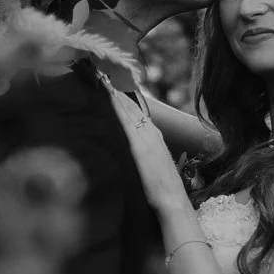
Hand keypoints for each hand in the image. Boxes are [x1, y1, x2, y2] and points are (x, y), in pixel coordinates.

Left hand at [110, 88, 189, 214]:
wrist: (172, 201)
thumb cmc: (164, 192)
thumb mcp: (157, 169)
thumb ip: (148, 159)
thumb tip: (140, 157)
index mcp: (156, 139)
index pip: (139, 113)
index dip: (126, 98)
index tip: (113, 84)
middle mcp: (152, 134)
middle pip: (133, 106)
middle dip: (118, 89)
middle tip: (102, 72)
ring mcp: (146, 138)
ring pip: (129, 108)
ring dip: (115, 92)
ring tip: (101, 76)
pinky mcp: (139, 146)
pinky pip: (125, 120)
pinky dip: (116, 106)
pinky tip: (107, 94)